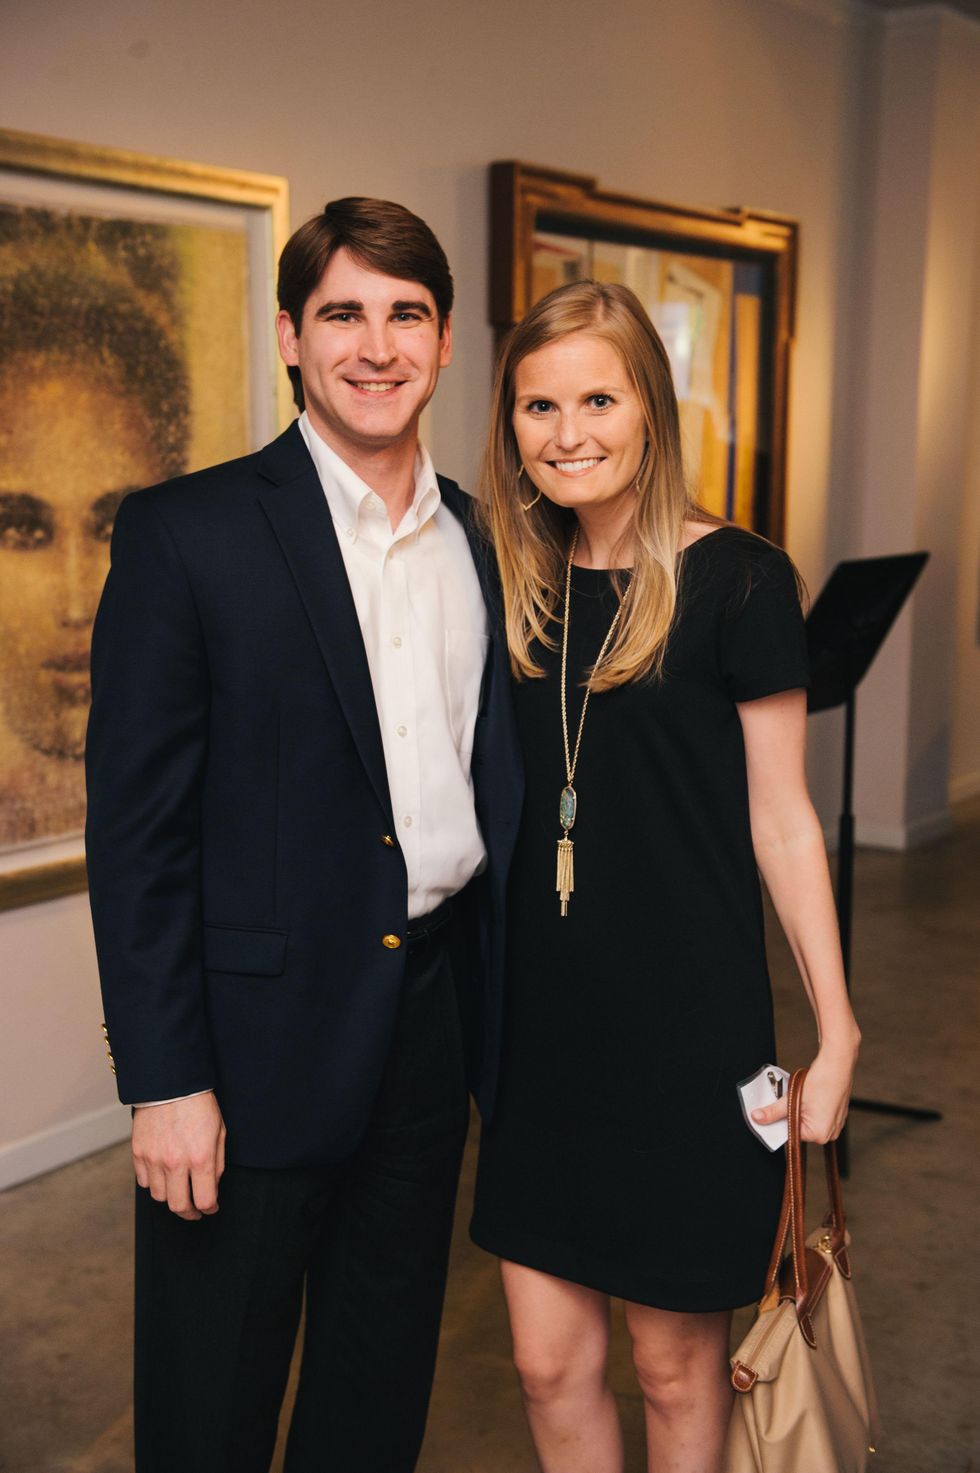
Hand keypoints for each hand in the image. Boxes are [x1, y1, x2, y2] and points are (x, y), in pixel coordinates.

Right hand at [132, 1091, 225, 1219]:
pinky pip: (144, 1182)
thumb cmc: (199, 1105)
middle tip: (195, 1211)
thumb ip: (217, 1164)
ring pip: (159, 1197)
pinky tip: (163, 1176)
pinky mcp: (138, 1153)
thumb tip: (212, 1187)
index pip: (204, 1200)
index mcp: (200, 1158)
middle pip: (179, 1206)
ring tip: (179, 1191)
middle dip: (190, 1213)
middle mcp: (175, 1163)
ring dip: (171, 1198)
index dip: (210, 1209)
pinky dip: (154, 1183)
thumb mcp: (219, 1132)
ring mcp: (154, 1159)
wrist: (171, 1083)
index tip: (211, 1208)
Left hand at [751, 1041, 857, 1144]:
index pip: (791, 1134)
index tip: (773, 1113)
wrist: (837, 1065)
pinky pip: (818, 1116)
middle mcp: (830, 1134)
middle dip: (791, 1115)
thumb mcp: (791, 1099)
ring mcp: (835, 1125)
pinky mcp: (837, 1116)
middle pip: (800, 1128)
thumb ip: (773, 1112)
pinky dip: (811, 1108)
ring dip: (801, 1111)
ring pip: (808, 1121)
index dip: (781, 1122)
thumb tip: (758, 1118)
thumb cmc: (821, 1081)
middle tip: (789, 1100)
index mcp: (819, 1134)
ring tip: (802, 1097)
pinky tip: (811, 1097)